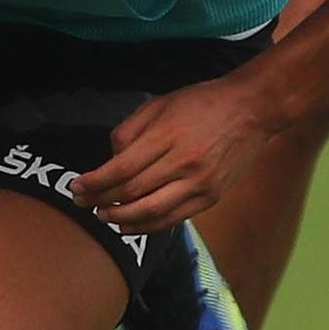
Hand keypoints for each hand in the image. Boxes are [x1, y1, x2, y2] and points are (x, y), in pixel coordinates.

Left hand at [70, 78, 276, 233]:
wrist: (252, 109)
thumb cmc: (201, 103)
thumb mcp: (159, 104)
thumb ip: (129, 131)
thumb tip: (109, 160)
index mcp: (167, 136)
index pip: (120, 170)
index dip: (94, 182)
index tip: (76, 186)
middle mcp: (184, 164)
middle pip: (131, 193)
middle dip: (100, 200)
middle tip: (81, 202)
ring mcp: (200, 184)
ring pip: (151, 212)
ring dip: (121, 219)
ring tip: (102, 216)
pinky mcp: (211, 197)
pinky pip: (173, 218)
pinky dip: (148, 226)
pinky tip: (130, 225)